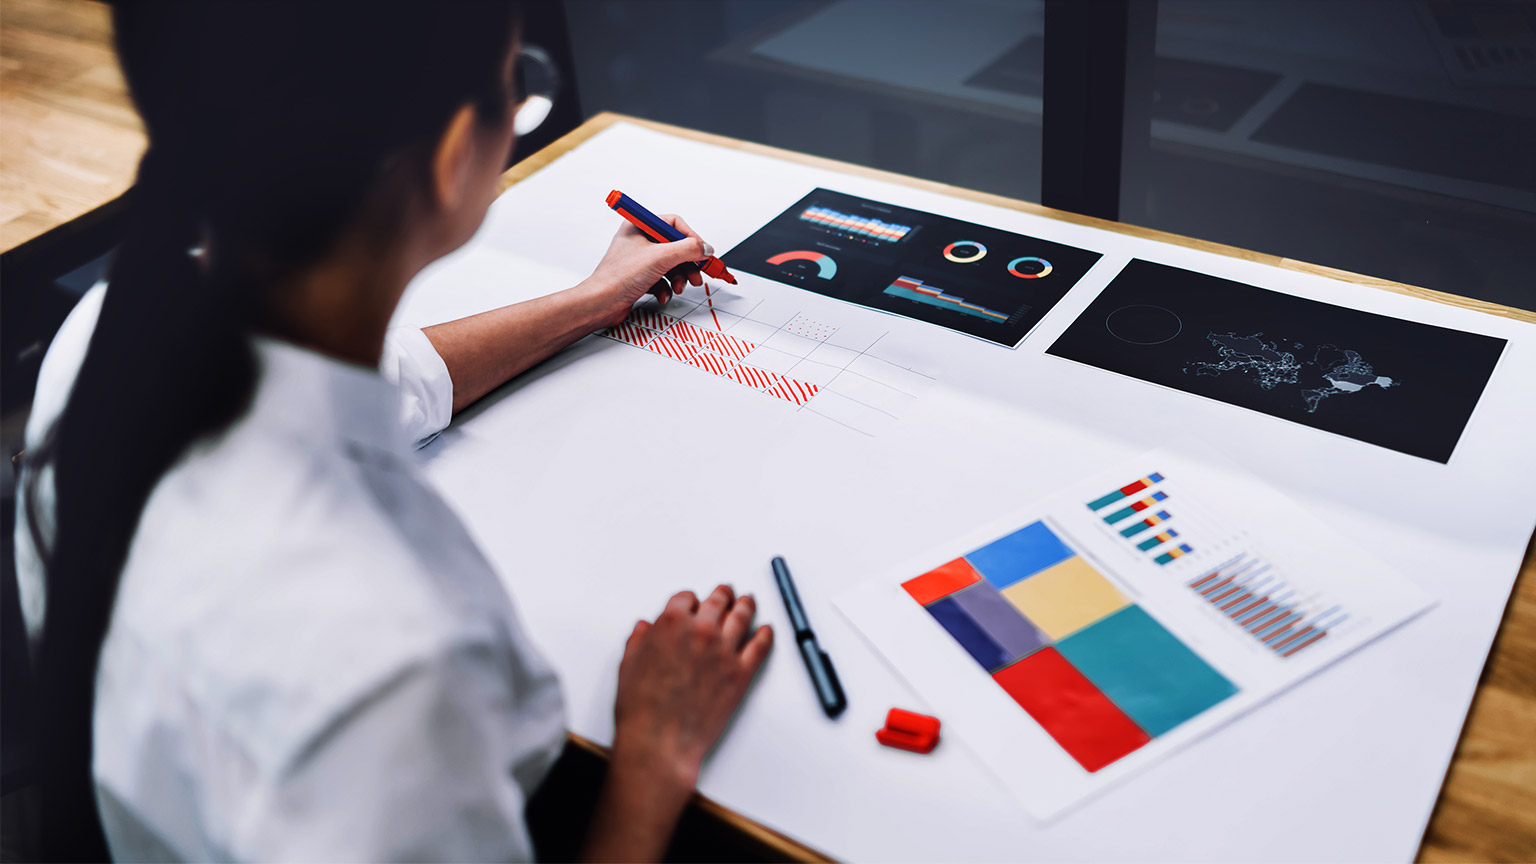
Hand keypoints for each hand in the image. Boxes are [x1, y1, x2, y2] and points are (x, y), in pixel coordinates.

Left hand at [579, 214, 714, 328]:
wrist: (600, 304)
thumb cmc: (618, 278)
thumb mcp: (660, 258)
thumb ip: (688, 249)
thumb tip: (705, 248)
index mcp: (639, 226)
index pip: (674, 224)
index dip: (690, 238)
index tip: (702, 252)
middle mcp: (639, 240)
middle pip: (675, 246)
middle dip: (687, 263)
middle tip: (696, 275)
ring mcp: (639, 260)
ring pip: (671, 265)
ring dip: (678, 278)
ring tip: (678, 287)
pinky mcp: (640, 277)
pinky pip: (662, 279)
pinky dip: (666, 288)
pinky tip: (663, 295)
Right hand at [612, 585, 773, 787]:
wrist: (659, 741)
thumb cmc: (640, 708)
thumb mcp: (628, 665)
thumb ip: (639, 641)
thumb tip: (644, 629)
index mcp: (671, 623)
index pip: (686, 598)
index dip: (690, 600)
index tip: (693, 604)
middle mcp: (701, 630)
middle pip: (718, 601)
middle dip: (722, 595)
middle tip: (727, 594)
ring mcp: (724, 650)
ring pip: (742, 616)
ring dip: (746, 605)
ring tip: (748, 602)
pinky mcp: (741, 673)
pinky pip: (760, 646)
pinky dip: (765, 635)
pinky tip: (766, 630)